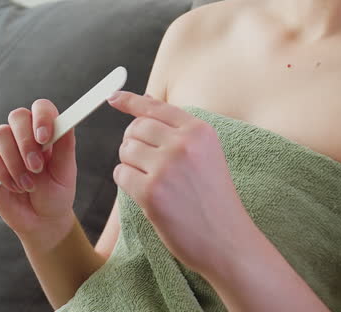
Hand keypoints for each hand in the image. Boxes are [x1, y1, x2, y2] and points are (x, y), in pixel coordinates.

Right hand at [0, 98, 78, 251]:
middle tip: (37, 167)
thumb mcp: (65, 172)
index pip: (41, 108)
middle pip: (17, 116)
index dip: (41, 117)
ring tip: (29, 185)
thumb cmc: (56, 192)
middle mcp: (23, 134)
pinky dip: (4, 174)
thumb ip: (65, 146)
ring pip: (0, 134)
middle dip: (26, 142)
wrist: (41, 220)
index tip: (44, 138)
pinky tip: (15, 188)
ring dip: (15, 162)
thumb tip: (67, 122)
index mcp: (45, 130)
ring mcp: (4, 147)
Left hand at [106, 90, 250, 276]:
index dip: (130, 101)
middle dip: (133, 143)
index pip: (155, 107)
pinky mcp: (151, 192)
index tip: (113, 98)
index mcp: (199, 131)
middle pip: (136, 128)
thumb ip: (177, 128)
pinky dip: (127, 182)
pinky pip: (120, 174)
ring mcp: (166, 167)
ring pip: (125, 150)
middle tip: (147, 163)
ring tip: (153, 181)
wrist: (227, 241)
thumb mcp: (206, 154)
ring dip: (130, 164)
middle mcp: (183, 144)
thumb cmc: (214, 199)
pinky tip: (146, 195)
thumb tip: (145, 99)